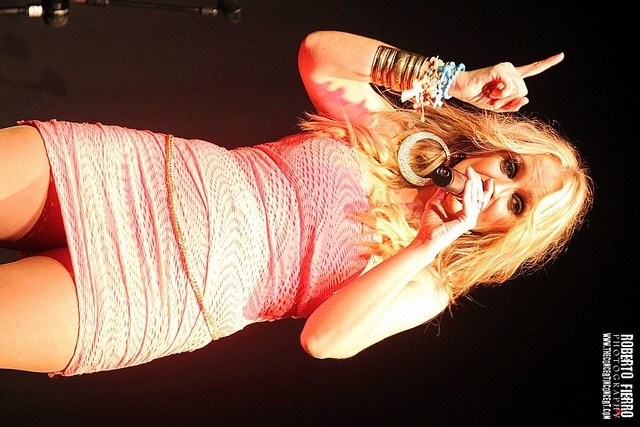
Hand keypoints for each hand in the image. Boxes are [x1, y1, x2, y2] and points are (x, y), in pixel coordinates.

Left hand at [411, 167, 492, 257]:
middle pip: (480, 197)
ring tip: (469, 173)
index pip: (476, 199)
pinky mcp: (466, 222)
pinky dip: (468, 192)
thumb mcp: (435, 204)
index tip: (474, 175)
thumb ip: (441, 194)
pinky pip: (469, 203)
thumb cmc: (429, 226)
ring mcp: (469, 220)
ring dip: (473, 184)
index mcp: (464, 215)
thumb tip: (443, 183)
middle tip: (471, 170)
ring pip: (476, 199)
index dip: (478, 186)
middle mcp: (469, 218)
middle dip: (477, 182)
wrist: (425, 239)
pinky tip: (467, 182)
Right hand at [448, 53, 563, 111]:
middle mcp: (511, 70)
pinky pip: (509, 87)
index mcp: (512, 77)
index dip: (547, 63)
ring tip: (490, 94)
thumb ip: (512, 106)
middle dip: (510, 100)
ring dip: (503, 98)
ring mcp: (505, 68)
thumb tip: (526, 99)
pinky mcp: (499, 70)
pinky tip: (491, 91)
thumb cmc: (477, 96)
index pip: (532, 69)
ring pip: (518, 89)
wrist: (461, 89)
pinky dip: (501, 94)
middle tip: (494, 99)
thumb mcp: (497, 107)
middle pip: (524, 90)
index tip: (561, 55)